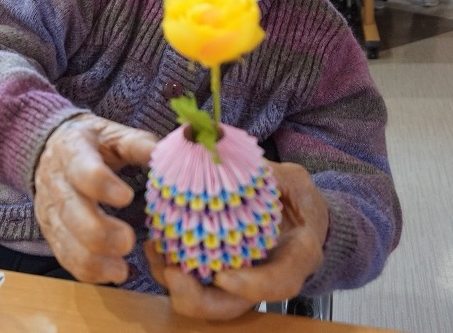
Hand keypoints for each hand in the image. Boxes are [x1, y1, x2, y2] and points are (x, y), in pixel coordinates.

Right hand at [33, 114, 157, 284]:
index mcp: (72, 151)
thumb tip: (169, 153)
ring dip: (93, 260)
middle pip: (72, 213)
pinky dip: (87, 271)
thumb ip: (138, 144)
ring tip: (122, 270)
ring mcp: (50, 210)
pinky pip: (64, 256)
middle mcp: (56, 182)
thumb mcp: (111, 134)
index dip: (102, 185)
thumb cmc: (91, 143)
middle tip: (128, 241)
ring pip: (66, 241)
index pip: (81, 170)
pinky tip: (112, 274)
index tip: (127, 197)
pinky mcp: (51, 232)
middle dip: (100, 232)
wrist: (50, 147)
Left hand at [145, 161, 328, 320]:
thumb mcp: (292, 179)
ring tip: (155, 251)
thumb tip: (222, 147)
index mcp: (298, 255)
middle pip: (233, 306)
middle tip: (171, 273)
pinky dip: (170, 267)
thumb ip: (267, 172)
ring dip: (175, 284)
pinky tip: (154, 244)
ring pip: (207, 299)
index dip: (253, 286)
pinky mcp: (219, 272)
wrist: (297, 215)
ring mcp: (241, 280)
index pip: (281, 282)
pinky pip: (194, 280)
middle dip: (199, 299)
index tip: (222, 276)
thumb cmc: (295, 196)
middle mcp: (267, 277)